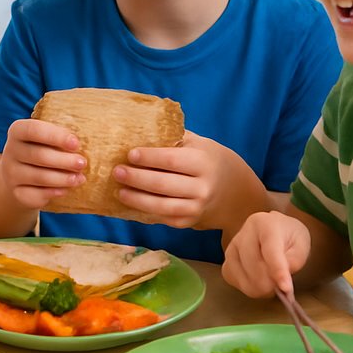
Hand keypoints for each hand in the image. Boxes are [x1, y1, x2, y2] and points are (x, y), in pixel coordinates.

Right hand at [0, 118, 84, 209]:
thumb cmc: (42, 149)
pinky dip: (53, 193)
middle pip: (38, 156)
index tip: (76, 143)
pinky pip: (35, 195)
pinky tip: (65, 190)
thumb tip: (90, 139)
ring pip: (39, 177)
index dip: (56, 136)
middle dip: (64, 161)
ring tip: (80, 178)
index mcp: (18, 131)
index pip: (34, 130)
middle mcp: (10, 151)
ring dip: (62, 178)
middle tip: (82, 163)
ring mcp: (11, 173)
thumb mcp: (46, 137)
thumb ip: (62, 135)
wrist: (20, 174)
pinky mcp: (16, 193)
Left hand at [113, 132, 265, 229]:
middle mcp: (202, 187)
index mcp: (203, 162)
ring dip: (137, 199)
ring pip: (162, 206)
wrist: (235, 190)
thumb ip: (173, 138)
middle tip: (117, 172)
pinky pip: (164, 218)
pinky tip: (131, 204)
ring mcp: (197, 207)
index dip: (149, 157)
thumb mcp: (197, 144)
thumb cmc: (207, 159)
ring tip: (119, 191)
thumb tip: (137, 130)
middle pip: (163, 184)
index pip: (171, 160)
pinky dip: (145, 212)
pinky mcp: (190, 222)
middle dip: (137, 178)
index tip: (130, 154)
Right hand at [221, 210, 310, 296]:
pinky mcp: (226, 261)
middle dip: (269, 283)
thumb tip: (280, 283)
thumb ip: (293, 263)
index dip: (278, 271)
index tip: (286, 288)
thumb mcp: (301, 247)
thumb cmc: (290, 239)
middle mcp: (244, 232)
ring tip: (272, 283)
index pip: (270, 250)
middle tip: (282, 288)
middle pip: (253, 265)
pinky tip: (258, 281)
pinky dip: (248, 286)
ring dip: (259, 288)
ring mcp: (232, 247)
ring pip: (242, 276)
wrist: (276, 232)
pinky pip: (234, 280)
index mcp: (265, 223)